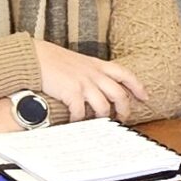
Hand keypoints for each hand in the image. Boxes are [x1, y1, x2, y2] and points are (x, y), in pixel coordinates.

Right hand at [35, 39, 149, 122]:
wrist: (35, 57)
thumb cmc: (53, 60)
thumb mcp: (79, 62)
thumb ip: (91, 71)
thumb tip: (98, 85)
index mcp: (98, 65)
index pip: (125, 74)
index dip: (138, 86)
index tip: (145, 97)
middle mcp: (94, 74)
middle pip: (119, 94)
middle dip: (124, 109)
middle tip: (123, 119)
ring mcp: (84, 83)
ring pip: (104, 106)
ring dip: (103, 118)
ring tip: (99, 123)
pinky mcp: (71, 92)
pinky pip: (81, 112)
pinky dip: (80, 120)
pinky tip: (76, 122)